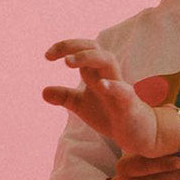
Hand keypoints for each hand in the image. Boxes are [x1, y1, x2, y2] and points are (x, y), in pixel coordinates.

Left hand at [42, 38, 174, 156]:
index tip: (47, 55)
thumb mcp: (81, 105)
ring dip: (88, 58)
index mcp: (96, 72)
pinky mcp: (129, 103)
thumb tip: (43, 92)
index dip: (64, 47)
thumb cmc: (110, 113)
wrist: (136, 133)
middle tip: (56, 56)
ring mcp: (119, 86)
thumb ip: (65, 96)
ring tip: (68, 62)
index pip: (82, 48)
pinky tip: (101, 85)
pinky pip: (124, 90)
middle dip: (75, 46)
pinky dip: (113, 86)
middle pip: (95, 48)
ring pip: (108, 61)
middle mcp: (107, 74)